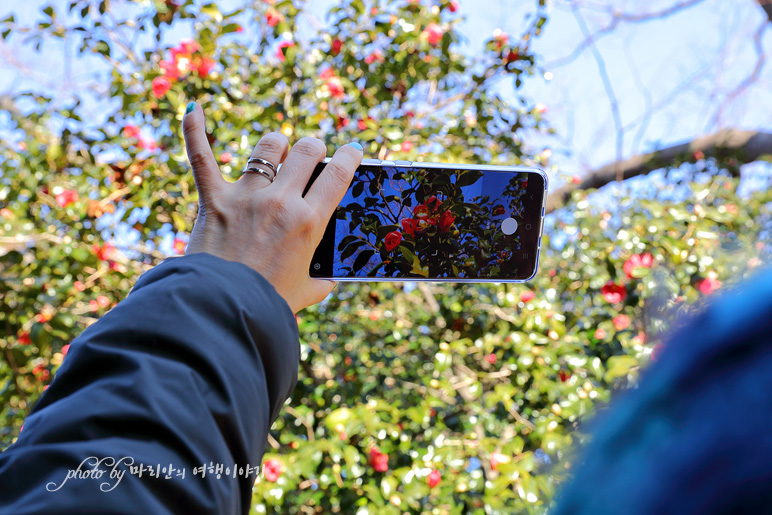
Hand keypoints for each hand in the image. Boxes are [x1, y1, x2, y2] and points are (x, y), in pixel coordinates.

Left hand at [181, 102, 362, 312]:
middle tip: (313, 157)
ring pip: (268, 148)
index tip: (353, 152)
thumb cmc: (267, 303)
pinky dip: (195, 130)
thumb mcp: (306, 292)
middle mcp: (281, 202)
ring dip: (277, 145)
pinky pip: (201, 156)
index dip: (350, 156)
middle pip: (307, 151)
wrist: (222, 309)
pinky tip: (194, 108)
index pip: (338, 173)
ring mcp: (246, 197)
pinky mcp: (214, 199)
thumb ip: (322, 281)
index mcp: (309, 222)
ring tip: (278, 152)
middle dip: (314, 149)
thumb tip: (329, 279)